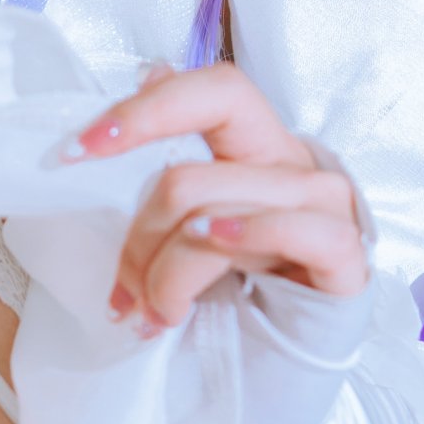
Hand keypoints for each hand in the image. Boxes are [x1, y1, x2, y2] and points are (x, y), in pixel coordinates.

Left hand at [71, 64, 367, 333]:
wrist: (302, 351)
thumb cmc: (247, 282)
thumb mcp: (200, 217)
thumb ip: (178, 152)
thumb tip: (149, 71)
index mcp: (257, 145)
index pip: (215, 91)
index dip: (145, 111)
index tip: (77, 151)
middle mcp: (294, 166)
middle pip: (187, 179)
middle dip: (138, 244)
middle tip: (123, 293)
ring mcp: (326, 206)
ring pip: (215, 219)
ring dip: (166, 281)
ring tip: (153, 317)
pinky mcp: (346, 254)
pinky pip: (290, 230)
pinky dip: (241, 245)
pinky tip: (209, 275)